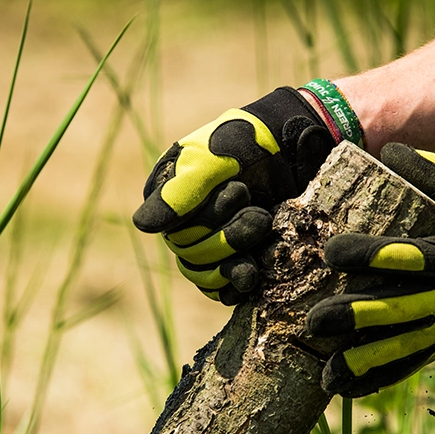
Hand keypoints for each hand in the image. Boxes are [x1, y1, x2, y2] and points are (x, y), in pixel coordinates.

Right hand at [133, 88, 333, 304]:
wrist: (293, 149)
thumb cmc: (250, 143)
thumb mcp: (215, 159)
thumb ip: (180, 191)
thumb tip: (142, 226)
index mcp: (166, 197)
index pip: (174, 229)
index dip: (208, 218)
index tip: (240, 190)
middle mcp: (180, 224)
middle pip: (191, 254)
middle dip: (230, 236)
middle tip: (261, 214)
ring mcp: (206, 245)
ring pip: (205, 274)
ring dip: (236, 261)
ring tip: (264, 232)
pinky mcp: (231, 260)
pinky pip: (220, 290)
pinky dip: (234, 287)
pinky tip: (253, 280)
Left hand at [306, 144, 434, 397]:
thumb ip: (429, 172)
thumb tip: (386, 148)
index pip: (399, 256)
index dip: (364, 255)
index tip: (330, 253)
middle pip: (390, 310)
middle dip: (349, 318)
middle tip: (312, 323)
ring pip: (396, 348)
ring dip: (359, 361)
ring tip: (325, 375)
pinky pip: (407, 365)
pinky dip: (378, 379)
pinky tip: (347, 389)